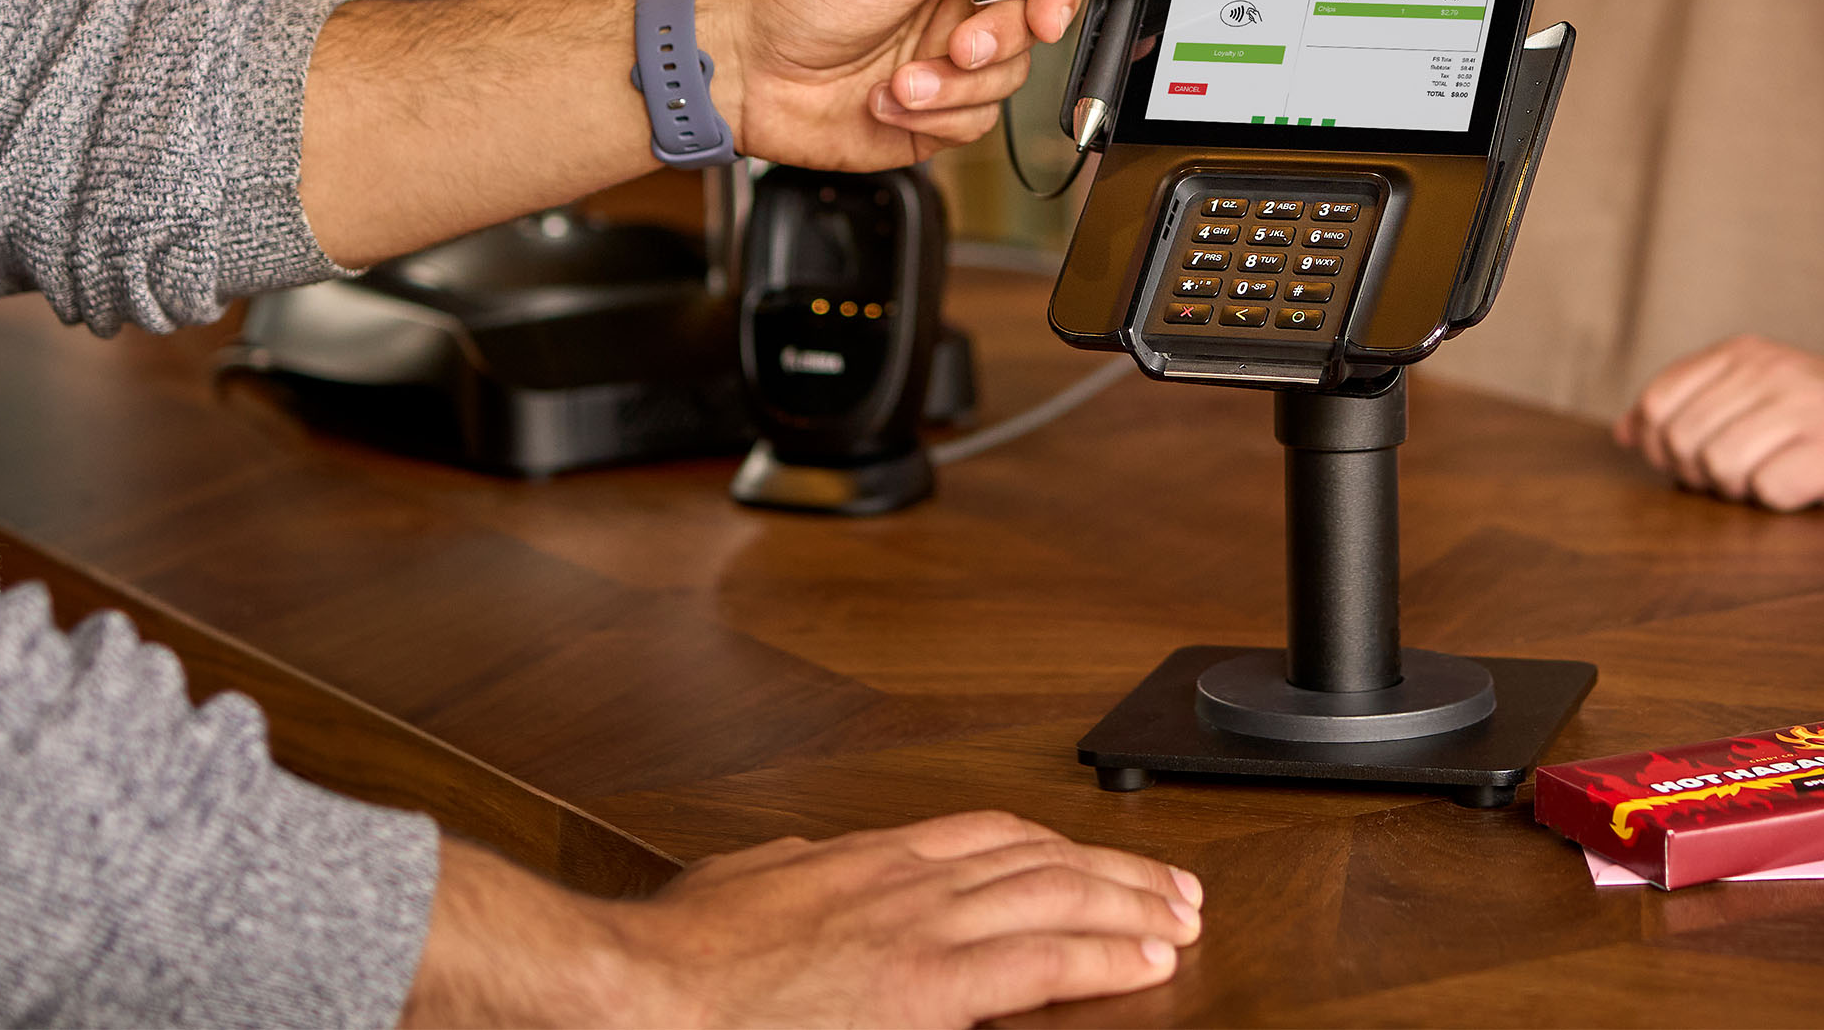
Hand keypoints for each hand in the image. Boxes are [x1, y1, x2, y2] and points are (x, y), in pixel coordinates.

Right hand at [400, 819, 1201, 1027]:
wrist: (640, 988)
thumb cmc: (674, 956)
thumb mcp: (743, 884)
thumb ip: (792, 875)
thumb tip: (807, 869)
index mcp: (862, 861)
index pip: (984, 836)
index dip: (1053, 845)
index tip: (1092, 856)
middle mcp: (902, 881)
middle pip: (1038, 858)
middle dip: (1115, 871)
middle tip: (1174, 887)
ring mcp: (915, 929)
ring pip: (1054, 896)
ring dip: (1130, 904)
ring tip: (1182, 918)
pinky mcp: (921, 987)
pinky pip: (1036, 961)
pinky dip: (1101, 954)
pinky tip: (1146, 959)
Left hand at [694, 0, 1088, 167]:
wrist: (744, 68)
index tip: (1048, 1)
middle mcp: (958, 1)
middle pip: (1034, 22)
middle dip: (1000, 38)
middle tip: (959, 42)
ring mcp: (948, 60)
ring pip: (1009, 79)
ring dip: (955, 84)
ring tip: (901, 77)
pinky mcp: (936, 115)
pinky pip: (978, 123)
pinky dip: (935, 115)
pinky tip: (887, 98)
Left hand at [1615, 335, 1823, 509]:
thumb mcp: (1756, 402)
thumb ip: (1691, 411)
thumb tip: (1624, 432)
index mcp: (1744, 352)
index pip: (1656, 404)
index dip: (1661, 448)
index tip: (1696, 464)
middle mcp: (1773, 368)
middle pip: (1682, 440)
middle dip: (1702, 475)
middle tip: (1745, 479)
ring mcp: (1807, 403)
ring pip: (1721, 464)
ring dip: (1741, 491)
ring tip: (1776, 481)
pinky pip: (1769, 488)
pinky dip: (1779, 502)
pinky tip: (1805, 490)